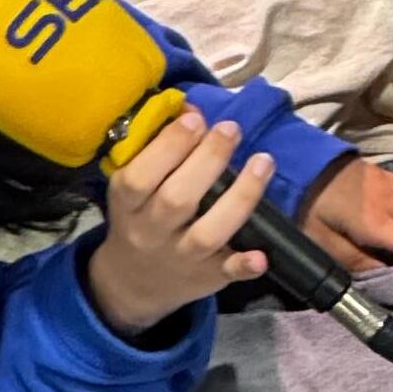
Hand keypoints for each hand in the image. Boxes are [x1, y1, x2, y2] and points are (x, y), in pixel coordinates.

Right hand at [88, 111, 275, 333]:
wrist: (131, 282)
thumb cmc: (139, 217)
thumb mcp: (134, 185)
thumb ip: (159, 150)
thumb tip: (191, 108)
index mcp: (128, 204)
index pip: (141, 176)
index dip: (169, 146)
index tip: (196, 118)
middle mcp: (151, 232)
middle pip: (178, 199)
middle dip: (208, 159)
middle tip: (231, 129)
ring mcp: (181, 257)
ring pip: (209, 232)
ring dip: (240, 196)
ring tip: (264, 161)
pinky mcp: (207, 277)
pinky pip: (227, 273)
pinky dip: (245, 265)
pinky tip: (262, 254)